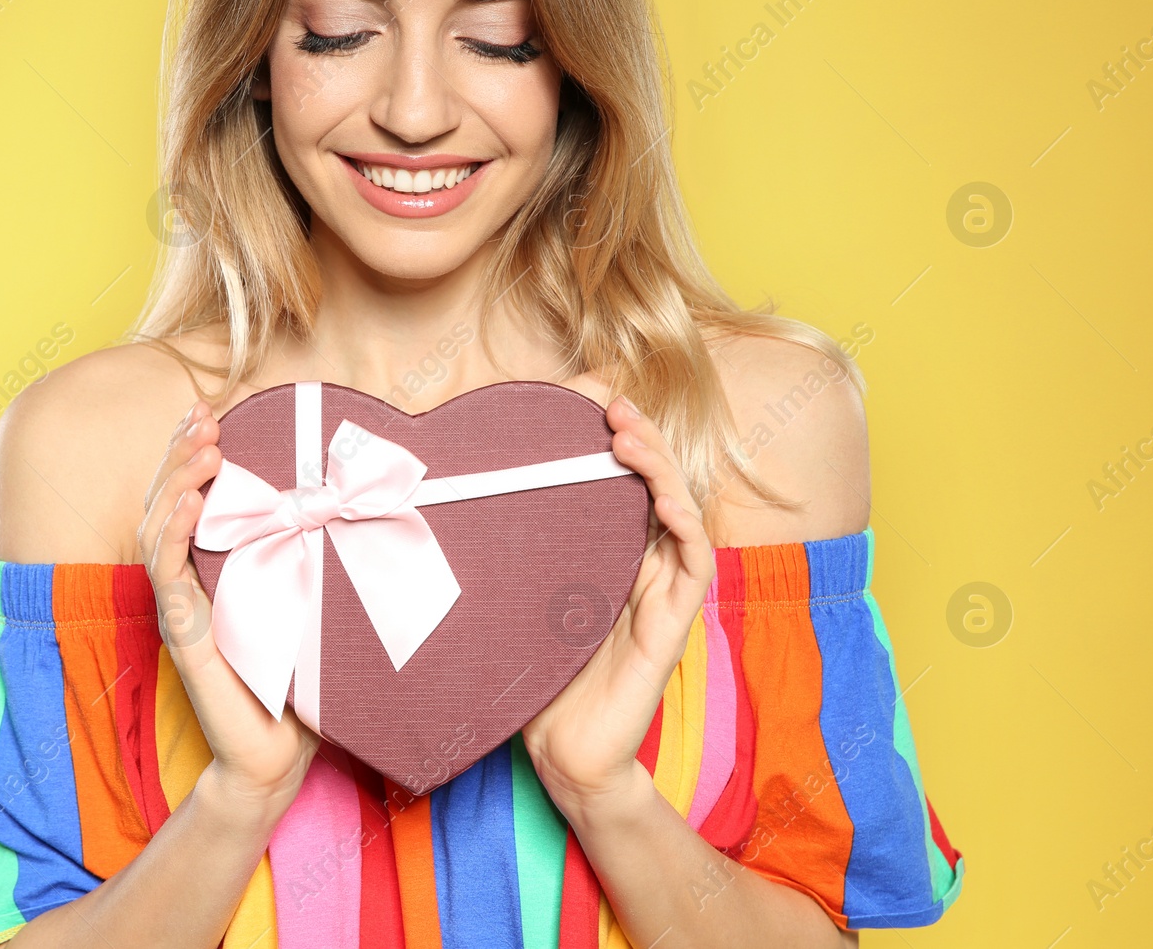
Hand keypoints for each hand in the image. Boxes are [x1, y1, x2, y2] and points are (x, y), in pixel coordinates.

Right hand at [138, 400, 320, 807]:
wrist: (278, 754)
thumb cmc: (299, 679)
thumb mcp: (310, 600)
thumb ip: (311, 555)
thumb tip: (350, 500)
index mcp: (212, 569)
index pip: (189, 497)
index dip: (192, 453)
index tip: (211, 412)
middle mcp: (189, 583)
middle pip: (165, 502)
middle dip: (181, 452)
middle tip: (201, 413)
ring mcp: (180, 607)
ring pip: (157, 529)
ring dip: (176, 482)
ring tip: (203, 448)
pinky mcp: (182, 634)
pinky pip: (165, 575)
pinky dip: (173, 533)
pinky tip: (190, 503)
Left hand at [521, 395, 715, 811]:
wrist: (561, 751)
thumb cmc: (536, 677)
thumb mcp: (516, 597)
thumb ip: (513, 551)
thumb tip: (457, 496)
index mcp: (607, 556)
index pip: (623, 482)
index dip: (616, 439)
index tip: (587, 401)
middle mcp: (640, 566)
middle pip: (656, 484)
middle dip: (639, 438)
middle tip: (611, 404)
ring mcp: (661, 593)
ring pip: (681, 510)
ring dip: (660, 467)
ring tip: (629, 435)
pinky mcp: (675, 623)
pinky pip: (695, 561)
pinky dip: (685, 521)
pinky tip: (659, 496)